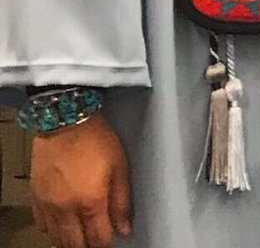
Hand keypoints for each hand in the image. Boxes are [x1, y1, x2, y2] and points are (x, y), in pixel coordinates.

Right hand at [31, 114, 132, 247]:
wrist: (65, 120)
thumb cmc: (96, 138)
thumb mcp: (120, 165)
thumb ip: (122, 200)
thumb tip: (125, 227)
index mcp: (91, 201)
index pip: (99, 238)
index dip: (108, 241)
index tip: (113, 237)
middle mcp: (67, 209)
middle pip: (76, 244)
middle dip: (89, 245)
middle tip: (97, 238)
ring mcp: (49, 206)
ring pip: (58, 239)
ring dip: (71, 240)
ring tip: (82, 233)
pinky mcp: (36, 198)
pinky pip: (43, 226)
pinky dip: (53, 230)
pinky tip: (62, 224)